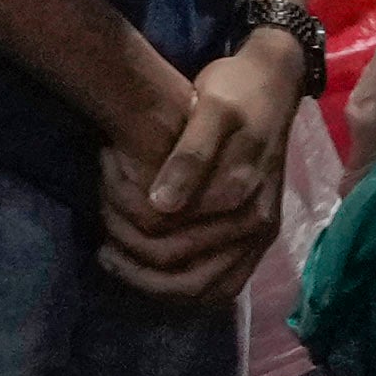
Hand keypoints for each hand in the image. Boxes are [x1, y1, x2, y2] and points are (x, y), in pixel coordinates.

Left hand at [104, 29, 309, 299]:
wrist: (274, 84)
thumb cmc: (236, 92)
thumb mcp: (211, 108)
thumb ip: (190, 156)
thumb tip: (160, 205)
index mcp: (240, 196)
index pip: (172, 242)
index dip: (127, 230)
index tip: (101, 203)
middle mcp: (254, 226)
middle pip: (186, 279)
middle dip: (135, 267)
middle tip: (100, 245)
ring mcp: (259, 237)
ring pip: (203, 291)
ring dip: (157, 286)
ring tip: (118, 261)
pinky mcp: (256, 239)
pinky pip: (220, 284)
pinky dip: (185, 286)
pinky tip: (152, 270)